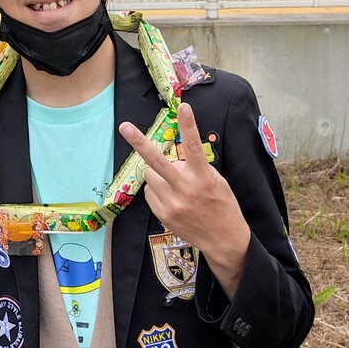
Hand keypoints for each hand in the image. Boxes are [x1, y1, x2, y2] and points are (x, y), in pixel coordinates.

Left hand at [120, 102, 249, 296]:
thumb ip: (195, 168)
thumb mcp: (216, 181)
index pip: (195, 147)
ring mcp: (172, 204)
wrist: (223, 240)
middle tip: (124, 127)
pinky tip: (172, 197)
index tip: (184, 107)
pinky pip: (150, 192)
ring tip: (175, 184)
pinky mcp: (163, 215)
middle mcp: (186, 189)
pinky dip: (157, 190)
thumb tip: (172, 159)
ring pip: (151, 175)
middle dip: (139, 142)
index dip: (189, 126)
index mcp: (203, 177)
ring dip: (158, 174)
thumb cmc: (222, 205)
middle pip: (157, 162)